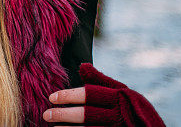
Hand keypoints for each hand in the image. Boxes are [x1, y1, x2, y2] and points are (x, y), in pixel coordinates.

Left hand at [43, 63, 165, 125]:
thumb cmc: (134, 109)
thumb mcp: (123, 92)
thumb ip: (102, 81)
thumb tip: (82, 66)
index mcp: (121, 98)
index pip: (90, 94)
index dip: (69, 96)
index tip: (51, 97)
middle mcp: (121, 115)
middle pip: (87, 114)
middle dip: (65, 114)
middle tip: (46, 114)